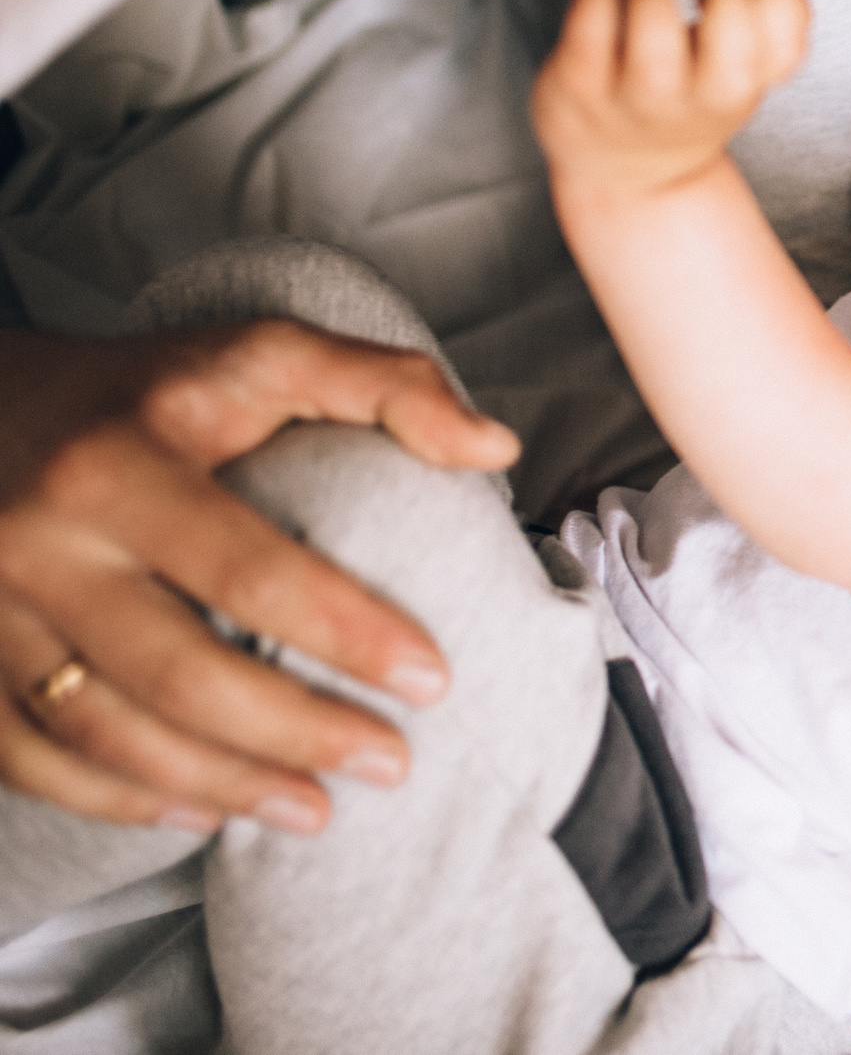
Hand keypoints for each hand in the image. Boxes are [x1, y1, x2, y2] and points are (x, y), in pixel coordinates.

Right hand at [0, 326, 517, 830]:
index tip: (430, 679)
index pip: (248, 568)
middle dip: (295, 733)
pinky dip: (116, 797)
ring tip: (315, 809)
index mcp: (121, 464)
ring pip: (104, 730)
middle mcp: (43, 542)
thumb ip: (384, 385)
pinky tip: (196, 808)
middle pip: (176, 671)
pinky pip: (30, 756)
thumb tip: (493, 445)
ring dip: (219, 783)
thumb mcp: (260, 353)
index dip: (345, 631)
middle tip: (389, 763)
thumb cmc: (146, 391)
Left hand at [533, 0, 809, 202]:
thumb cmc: (687, 98)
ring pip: (656, 20)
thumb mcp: (744, 69)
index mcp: (747, 83)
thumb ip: (772, 13)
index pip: (788, 25)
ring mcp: (638, 94)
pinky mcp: (580, 82)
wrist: (622, 168)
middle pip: (734, 22)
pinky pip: (590, 19)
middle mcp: (700, 96)